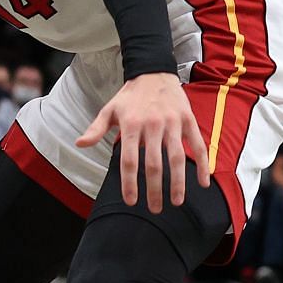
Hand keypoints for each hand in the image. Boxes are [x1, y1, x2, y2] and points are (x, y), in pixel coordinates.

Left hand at [76, 72, 210, 210]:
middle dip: (154, 189)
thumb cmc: (129, 96)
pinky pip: (198, 145)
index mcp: (131, 125)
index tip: (132, 201)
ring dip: (178, 182)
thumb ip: (96, 129)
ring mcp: (173, 123)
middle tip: (155, 209)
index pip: (129, 160)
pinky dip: (202, 163)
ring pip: (177, 157)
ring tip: (177, 202)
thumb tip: (79, 144)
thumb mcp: (109, 110)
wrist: (153, 72)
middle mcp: (153, 125)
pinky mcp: (188, 120)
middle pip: (154, 163)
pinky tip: (203, 182)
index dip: (130, 182)